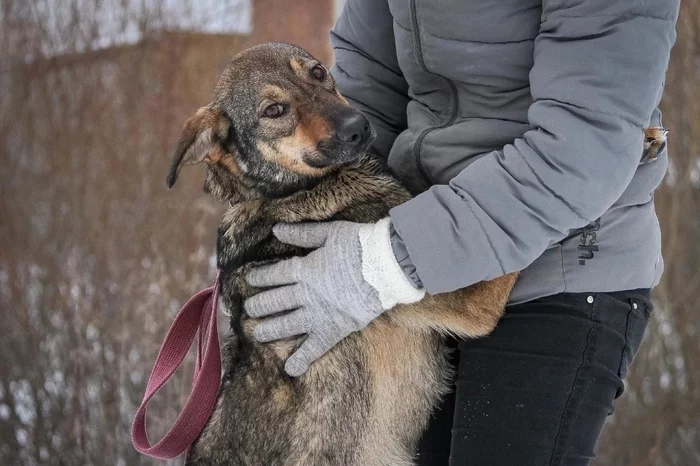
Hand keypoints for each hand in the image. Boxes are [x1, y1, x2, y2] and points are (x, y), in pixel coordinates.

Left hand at [245, 219, 424, 375]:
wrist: (386, 267)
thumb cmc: (360, 246)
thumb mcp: (330, 232)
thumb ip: (302, 233)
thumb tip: (277, 229)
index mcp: (304, 269)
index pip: (273, 275)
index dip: (258, 277)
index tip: (249, 280)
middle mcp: (305, 294)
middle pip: (274, 302)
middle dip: (258, 305)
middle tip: (249, 309)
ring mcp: (317, 315)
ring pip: (285, 325)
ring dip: (268, 330)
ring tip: (256, 332)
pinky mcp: (332, 330)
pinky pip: (314, 348)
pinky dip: (302, 360)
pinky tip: (290, 369)